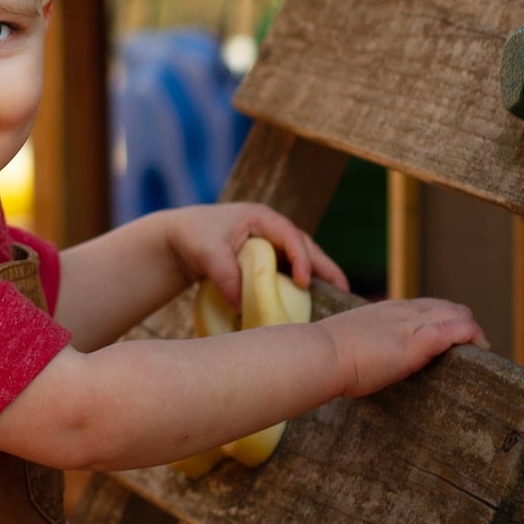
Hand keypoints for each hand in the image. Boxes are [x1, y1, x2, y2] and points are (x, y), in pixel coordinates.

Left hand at [163, 202, 347, 309]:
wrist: (179, 238)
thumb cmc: (193, 237)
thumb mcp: (206, 252)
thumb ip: (225, 274)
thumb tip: (243, 305)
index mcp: (261, 218)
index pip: (290, 236)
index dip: (301, 258)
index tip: (303, 282)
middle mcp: (271, 229)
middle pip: (306, 247)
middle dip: (326, 268)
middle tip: (344, 292)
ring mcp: (271, 243)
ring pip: (301, 259)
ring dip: (318, 277)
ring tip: (337, 300)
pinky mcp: (266, 258)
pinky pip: (288, 270)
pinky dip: (300, 284)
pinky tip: (310, 303)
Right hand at [319, 298, 487, 397]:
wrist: (320, 353)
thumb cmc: (325, 354)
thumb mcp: (348, 341)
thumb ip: (362, 343)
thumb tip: (357, 357)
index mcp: (385, 310)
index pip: (425, 307)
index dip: (442, 321)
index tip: (447, 342)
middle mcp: (402, 311)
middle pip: (447, 307)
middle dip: (463, 325)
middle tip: (468, 350)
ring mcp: (411, 324)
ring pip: (458, 314)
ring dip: (473, 332)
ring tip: (478, 352)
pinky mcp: (419, 341)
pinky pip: (458, 330)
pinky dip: (473, 336)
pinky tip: (479, 349)